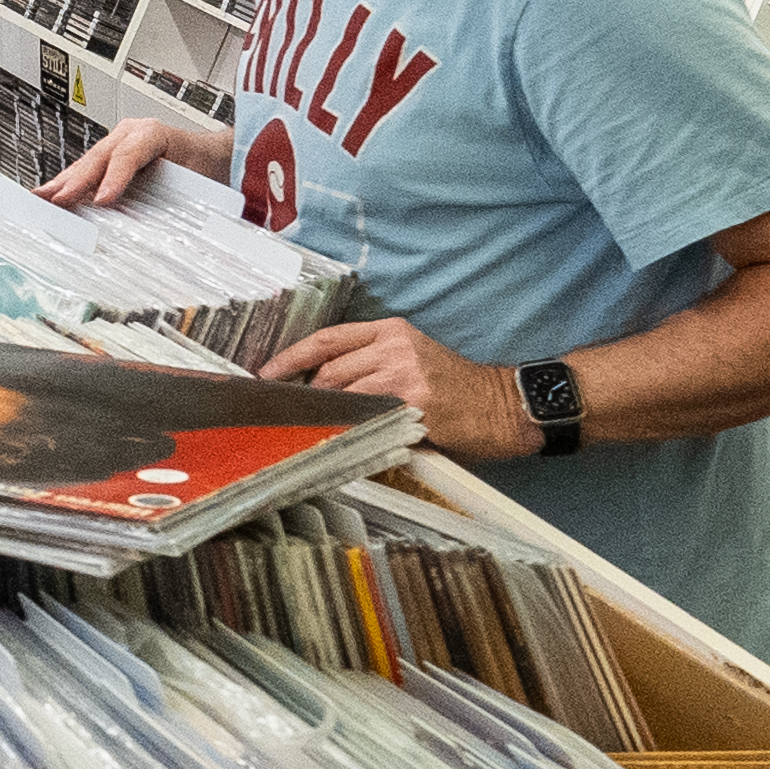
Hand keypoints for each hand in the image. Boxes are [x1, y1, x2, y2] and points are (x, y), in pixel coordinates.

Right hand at [39, 114, 211, 208]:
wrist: (208, 156)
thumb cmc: (200, 166)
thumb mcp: (194, 179)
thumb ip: (170, 197)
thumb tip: (150, 227)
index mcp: (153, 133)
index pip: (129, 154)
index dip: (114, 178)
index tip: (102, 200)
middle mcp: (130, 133)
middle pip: (99, 157)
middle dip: (77, 181)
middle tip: (59, 200)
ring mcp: (115, 143)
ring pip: (86, 163)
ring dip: (63, 183)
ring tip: (40, 197)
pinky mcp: (107, 158)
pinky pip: (85, 171)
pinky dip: (67, 185)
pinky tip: (49, 196)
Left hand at [293, 314, 528, 462]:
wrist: (503, 406)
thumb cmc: (457, 388)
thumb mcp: (414, 358)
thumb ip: (372, 364)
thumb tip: (322, 388)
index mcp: (392, 330)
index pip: (327, 339)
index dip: (290, 357)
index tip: (265, 375)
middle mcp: (394, 346)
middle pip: (328, 369)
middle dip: (305, 394)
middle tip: (290, 414)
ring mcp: (403, 373)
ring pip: (342, 394)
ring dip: (324, 414)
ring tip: (315, 429)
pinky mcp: (412, 402)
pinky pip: (365, 417)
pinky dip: (348, 428)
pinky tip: (341, 438)